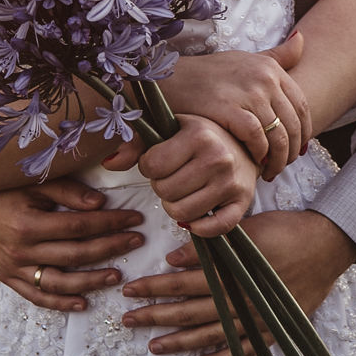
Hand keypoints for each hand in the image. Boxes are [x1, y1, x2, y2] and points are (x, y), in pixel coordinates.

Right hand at [0, 181, 145, 313]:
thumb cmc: (4, 184)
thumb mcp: (33, 180)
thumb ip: (67, 191)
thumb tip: (100, 204)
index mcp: (27, 224)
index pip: (80, 226)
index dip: (110, 223)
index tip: (135, 219)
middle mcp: (19, 251)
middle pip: (75, 255)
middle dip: (110, 248)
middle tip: (136, 241)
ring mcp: (12, 268)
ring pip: (59, 282)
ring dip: (91, 281)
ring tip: (117, 276)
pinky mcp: (6, 277)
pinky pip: (36, 296)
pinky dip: (59, 302)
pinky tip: (83, 303)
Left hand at [120, 209, 355, 355]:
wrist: (326, 245)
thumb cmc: (285, 230)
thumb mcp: (244, 230)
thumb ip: (208, 248)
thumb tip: (173, 258)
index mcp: (230, 271)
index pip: (181, 283)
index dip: (153, 287)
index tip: (130, 290)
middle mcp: (238, 299)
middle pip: (188, 311)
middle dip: (155, 315)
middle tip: (128, 320)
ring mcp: (255, 318)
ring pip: (209, 334)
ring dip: (178, 341)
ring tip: (153, 346)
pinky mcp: (271, 331)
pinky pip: (240, 352)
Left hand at [136, 115, 258, 236]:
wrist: (246, 145)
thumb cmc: (202, 135)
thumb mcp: (172, 127)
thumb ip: (138, 143)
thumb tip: (109, 163)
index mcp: (199, 134)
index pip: (152, 165)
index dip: (148, 167)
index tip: (158, 161)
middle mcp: (217, 157)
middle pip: (165, 191)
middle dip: (161, 187)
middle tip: (172, 176)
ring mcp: (231, 182)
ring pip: (183, 213)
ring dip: (175, 207)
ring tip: (183, 192)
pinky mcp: (242, 203)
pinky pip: (214, 228)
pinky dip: (199, 228)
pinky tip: (195, 216)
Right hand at [158, 35, 310, 180]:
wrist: (171, 79)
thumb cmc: (209, 73)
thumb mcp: (245, 58)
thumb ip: (276, 55)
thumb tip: (302, 39)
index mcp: (270, 67)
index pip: (302, 105)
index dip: (304, 132)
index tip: (298, 149)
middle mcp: (264, 77)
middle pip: (293, 123)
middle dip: (293, 150)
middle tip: (285, 165)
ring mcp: (248, 92)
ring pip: (278, 134)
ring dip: (278, 159)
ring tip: (270, 171)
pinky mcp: (229, 108)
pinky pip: (257, 138)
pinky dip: (259, 154)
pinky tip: (254, 162)